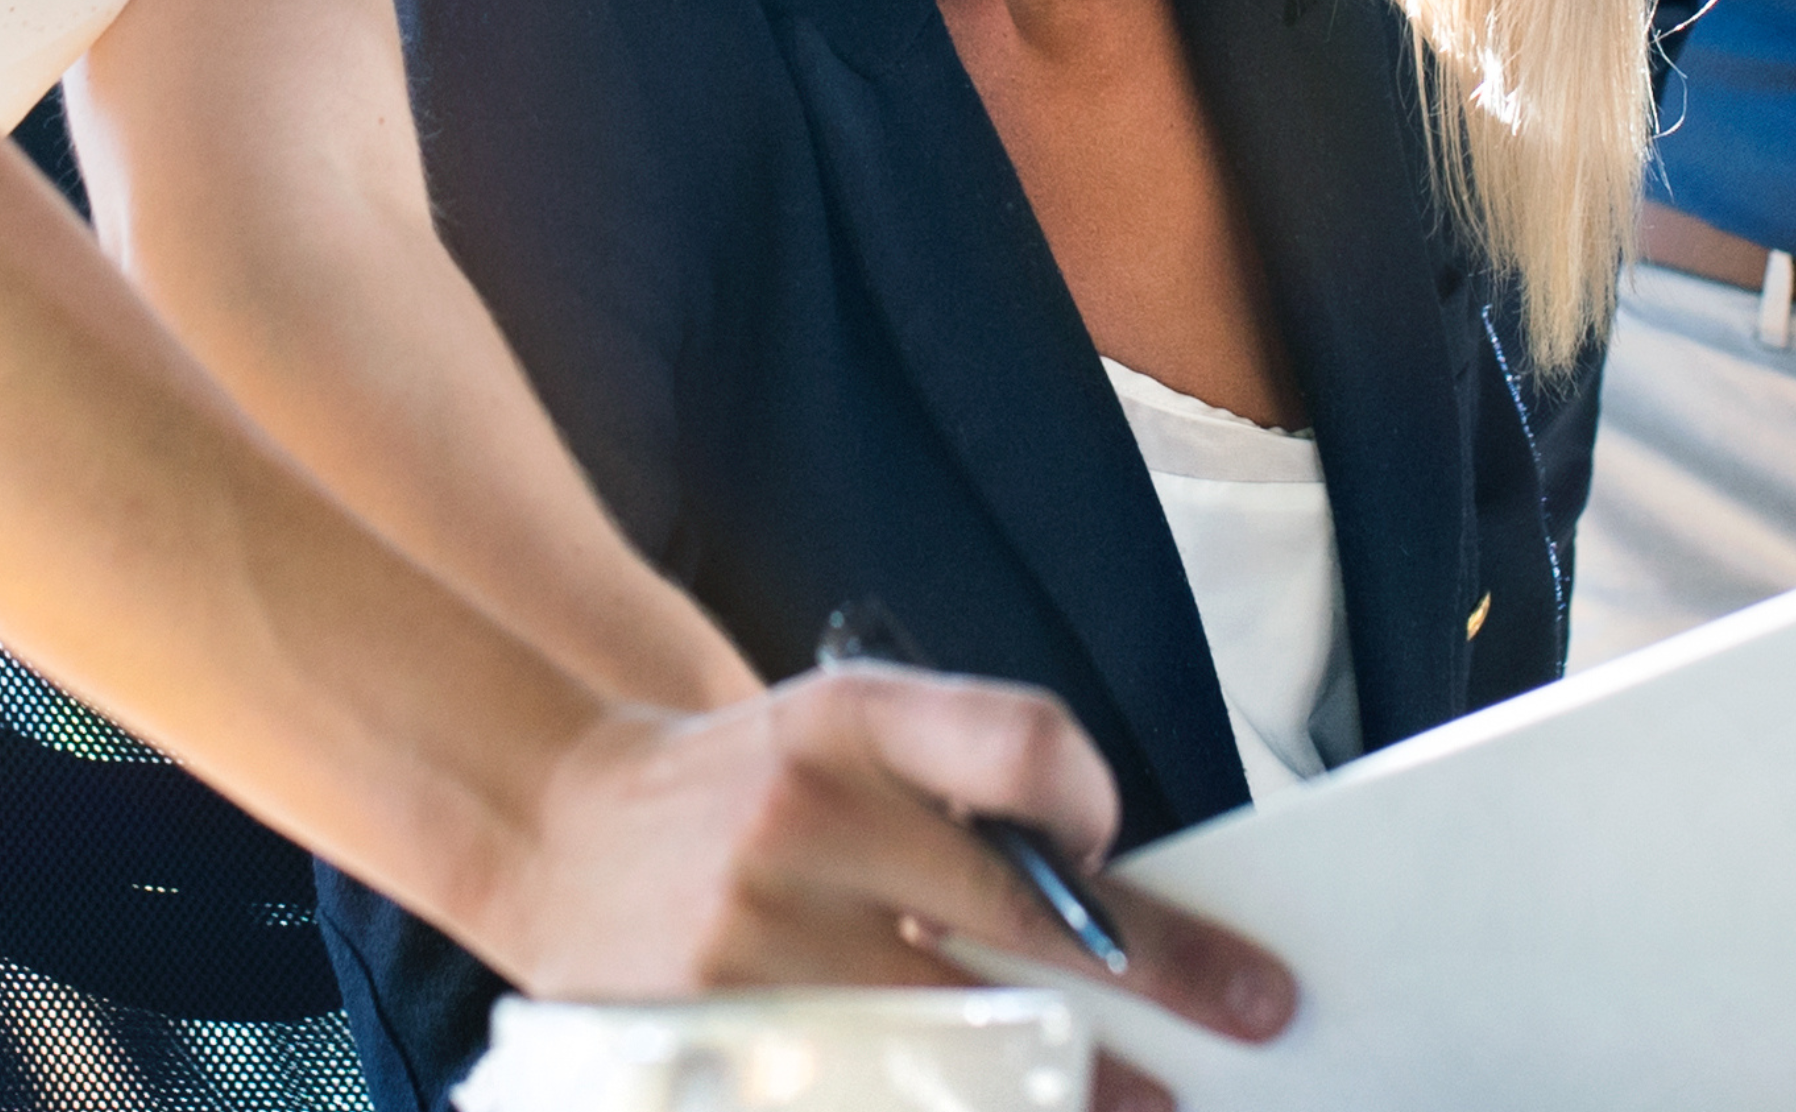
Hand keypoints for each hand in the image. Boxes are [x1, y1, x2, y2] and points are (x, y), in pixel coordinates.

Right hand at [480, 667, 1296, 1108]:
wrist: (553, 829)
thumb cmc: (742, 789)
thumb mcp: (839, 728)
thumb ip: (961, 780)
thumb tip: (1112, 891)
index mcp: (842, 722)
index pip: (1019, 742)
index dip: (1091, 801)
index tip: (1118, 856)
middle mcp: (801, 821)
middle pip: (1019, 912)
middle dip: (1151, 974)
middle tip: (1243, 1014)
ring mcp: (750, 941)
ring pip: (954, 1031)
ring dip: (1068, 1078)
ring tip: (1138, 1101)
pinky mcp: (710, 1039)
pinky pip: (865, 1095)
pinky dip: (943, 1108)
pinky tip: (996, 1110)